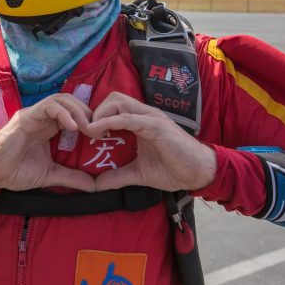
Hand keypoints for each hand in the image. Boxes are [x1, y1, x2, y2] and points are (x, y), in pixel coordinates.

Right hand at [0, 93, 95, 192]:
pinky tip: (72, 126)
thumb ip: (71, 177)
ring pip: (61, 99)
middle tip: (97, 129)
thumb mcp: (50, 175)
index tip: (100, 134)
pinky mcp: (26, 116)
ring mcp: (34, 115)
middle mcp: (43, 118)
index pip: (73, 113)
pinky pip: (48, 106)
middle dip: (86, 112)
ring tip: (87, 126)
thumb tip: (94, 186)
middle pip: (70, 101)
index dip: (88, 119)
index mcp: (49, 127)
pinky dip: (63, 112)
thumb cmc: (17, 171)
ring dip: (77, 110)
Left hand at [85, 92, 216, 191]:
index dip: (97, 115)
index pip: (114, 107)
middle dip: (95, 111)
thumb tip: (96, 185)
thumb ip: (117, 176)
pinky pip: (127, 118)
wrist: (199, 173)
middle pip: (113, 98)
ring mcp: (150, 118)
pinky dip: (108, 122)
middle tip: (87, 133)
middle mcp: (144, 115)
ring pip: (118, 102)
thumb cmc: (173, 169)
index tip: (85, 133)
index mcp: (140, 121)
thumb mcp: (138, 174)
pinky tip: (97, 132)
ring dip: (99, 115)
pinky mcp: (155, 126)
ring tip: (90, 133)